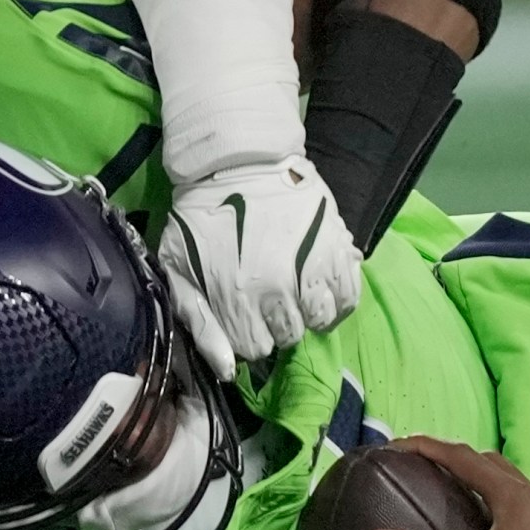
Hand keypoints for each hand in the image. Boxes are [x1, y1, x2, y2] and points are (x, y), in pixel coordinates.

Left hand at [159, 157, 362, 374]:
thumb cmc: (202, 217)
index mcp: (237, 298)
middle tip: (269, 298)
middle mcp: (277, 290)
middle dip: (276, 323)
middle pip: (288, 336)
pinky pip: (350, 297)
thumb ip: (200, 323)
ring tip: (296, 293)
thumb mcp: (180, 270)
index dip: (249, 334)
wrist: (238, 160)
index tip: (245, 314)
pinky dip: (339, 301)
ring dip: (308, 313)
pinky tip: (323, 289)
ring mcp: (311, 270)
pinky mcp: (337, 250)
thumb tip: (227, 370)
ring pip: (320, 321)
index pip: (254, 348)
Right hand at [359, 436, 529, 529]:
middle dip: (458, 458)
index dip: (428, 447)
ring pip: (516, 484)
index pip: (463, 458)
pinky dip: (508, 503)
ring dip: (487, 480)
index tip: (398, 445)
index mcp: (513, 496)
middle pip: (492, 464)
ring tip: (461, 492)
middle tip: (428, 465)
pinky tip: (501, 528)